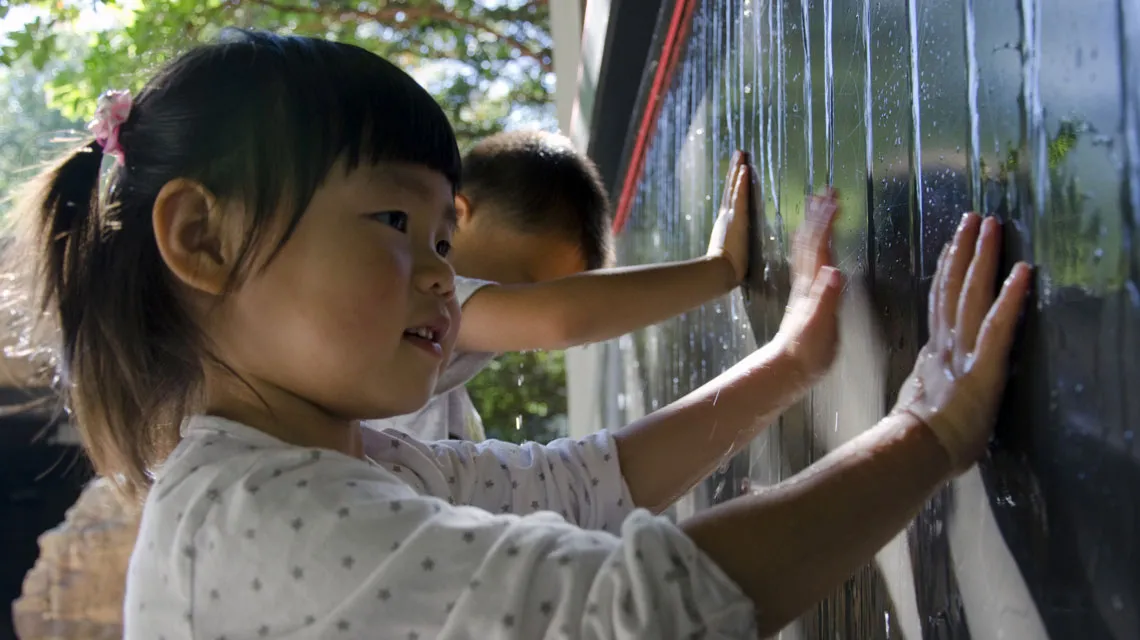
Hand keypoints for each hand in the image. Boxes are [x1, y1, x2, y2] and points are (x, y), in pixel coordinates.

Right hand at [706, 151, 750, 283]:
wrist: (718, 274)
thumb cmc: (722, 271)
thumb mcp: (726, 258)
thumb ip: (727, 253)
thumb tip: (724, 259)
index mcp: (725, 225)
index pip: (730, 200)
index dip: (733, 184)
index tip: (738, 170)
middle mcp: (726, 217)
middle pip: (730, 189)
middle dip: (734, 170)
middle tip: (739, 153)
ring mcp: (731, 216)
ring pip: (735, 188)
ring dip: (738, 170)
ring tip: (741, 154)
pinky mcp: (737, 218)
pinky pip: (740, 196)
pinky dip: (741, 182)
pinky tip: (744, 168)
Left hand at [773, 188, 843, 381]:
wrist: (789, 368)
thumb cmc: (808, 350)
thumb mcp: (822, 326)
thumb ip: (827, 299)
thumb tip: (834, 271)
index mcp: (812, 284)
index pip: (819, 245)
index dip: (826, 221)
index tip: (833, 198)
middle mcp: (806, 281)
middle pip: (810, 241)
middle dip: (819, 215)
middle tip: (827, 191)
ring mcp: (804, 288)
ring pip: (807, 249)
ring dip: (814, 226)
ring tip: (818, 206)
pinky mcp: (806, 297)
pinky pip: (809, 262)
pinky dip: (813, 246)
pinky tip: (817, 245)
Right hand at [892, 213, 1031, 472]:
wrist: (918, 451)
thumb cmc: (918, 439)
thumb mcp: (917, 404)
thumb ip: (923, 387)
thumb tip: (919, 391)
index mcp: (933, 354)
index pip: (940, 303)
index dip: (946, 270)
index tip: (952, 243)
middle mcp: (946, 344)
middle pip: (954, 288)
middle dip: (964, 249)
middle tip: (975, 218)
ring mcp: (965, 352)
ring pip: (972, 294)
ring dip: (983, 258)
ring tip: (991, 226)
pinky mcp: (986, 365)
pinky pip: (999, 325)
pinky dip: (1011, 296)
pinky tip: (1022, 271)